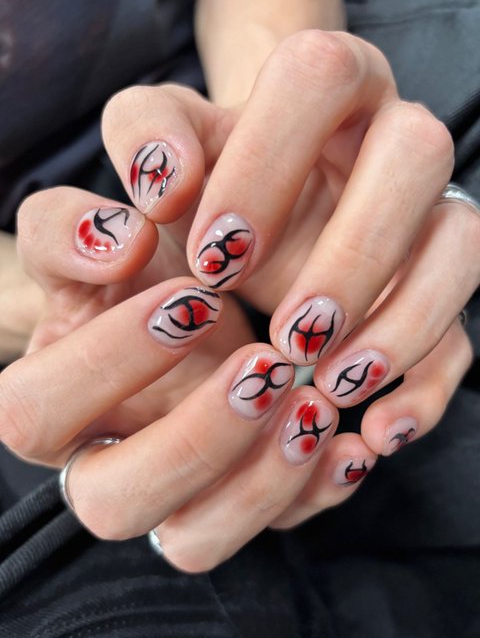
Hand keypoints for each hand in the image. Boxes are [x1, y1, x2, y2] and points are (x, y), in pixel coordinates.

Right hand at [1, 184, 375, 572]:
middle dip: (193, 439)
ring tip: (315, 408)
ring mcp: (173, 492)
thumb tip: (115, 236)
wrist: (193, 298)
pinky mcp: (235, 499)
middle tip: (264, 365)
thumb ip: (76, 223)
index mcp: (48, 400)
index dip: (107, 360)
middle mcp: (102, 461)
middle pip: (111, 502)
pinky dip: (314, 492)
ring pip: (192, 542)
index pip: (34, 410)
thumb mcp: (105, 231)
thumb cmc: (142, 268)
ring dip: (258, 483)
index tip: (194, 296)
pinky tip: (349, 444)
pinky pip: (268, 528)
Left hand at [99, 30, 476, 459]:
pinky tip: (377, 428)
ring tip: (332, 382)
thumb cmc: (203, 179)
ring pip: (459, 246)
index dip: (265, 166)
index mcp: (323, 84)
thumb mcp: (159, 148)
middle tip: (289, 330)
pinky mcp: (429, 286)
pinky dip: (426, 384)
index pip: (317, 79)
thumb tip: (166, 180)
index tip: (212, 256)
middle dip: (353, 251)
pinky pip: (461, 330)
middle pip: (416, 155)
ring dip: (403, 322)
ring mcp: (421, 214)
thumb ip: (145, 137)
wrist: (247, 212)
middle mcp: (387, 138)